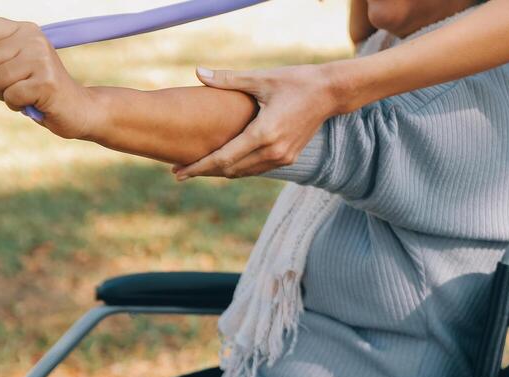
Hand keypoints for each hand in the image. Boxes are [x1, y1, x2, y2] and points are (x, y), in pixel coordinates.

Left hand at [0, 13, 94, 139]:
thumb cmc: (41, 88)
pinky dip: (17, 105)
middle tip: (17, 85)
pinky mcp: (46, 83)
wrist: (77, 109)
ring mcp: (41, 60)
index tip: (6, 65)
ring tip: (25, 95)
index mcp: (26, 30)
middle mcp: (34, 39)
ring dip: (5, 95)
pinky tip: (32, 103)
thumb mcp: (19, 60)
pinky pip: (11, 95)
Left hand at [173, 61, 360, 179]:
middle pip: (230, 170)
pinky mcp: (287, 159)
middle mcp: (273, 152)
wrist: (329, 93)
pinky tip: (223, 163)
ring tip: (197, 168)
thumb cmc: (295, 81)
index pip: (223, 158)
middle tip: (180, 171)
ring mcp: (281, 158)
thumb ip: (228, 79)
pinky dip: (238, 168)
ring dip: (220, 172)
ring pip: (243, 173)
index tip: (179, 172)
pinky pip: (256, 169)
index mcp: (263, 134)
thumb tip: (198, 72)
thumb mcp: (261, 78)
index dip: (198, 167)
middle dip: (204, 172)